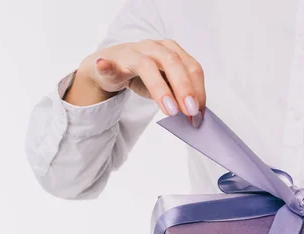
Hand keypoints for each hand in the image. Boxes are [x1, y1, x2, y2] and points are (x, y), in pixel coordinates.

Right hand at [66, 39, 205, 125]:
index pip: (191, 67)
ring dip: (159, 88)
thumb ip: (180, 96)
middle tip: (189, 111)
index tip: (200, 112)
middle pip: (173, 63)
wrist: (110, 68)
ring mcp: (132, 52)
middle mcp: (154, 47)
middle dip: (184, 88)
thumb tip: (196, 116)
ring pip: (147, 65)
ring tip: (169, 110)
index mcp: (173, 52)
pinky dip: (106, 65)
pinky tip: (104, 66)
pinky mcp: (110, 60)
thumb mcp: (166, 87)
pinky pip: (108, 63)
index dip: (198, 89)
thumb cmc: (144, 76)